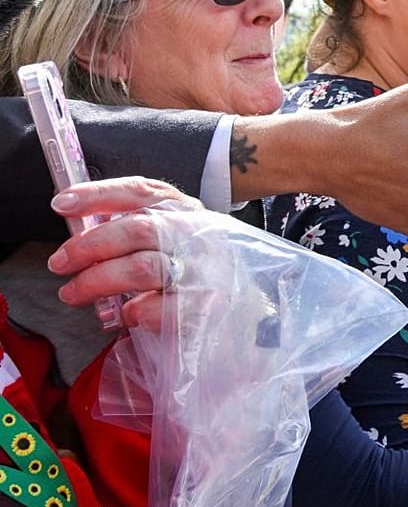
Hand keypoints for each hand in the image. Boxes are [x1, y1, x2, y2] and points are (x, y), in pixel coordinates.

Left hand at [48, 177, 203, 329]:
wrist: (247, 310)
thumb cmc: (197, 271)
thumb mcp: (176, 239)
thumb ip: (138, 231)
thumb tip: (81, 233)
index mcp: (186, 211)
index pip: (141, 192)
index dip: (99, 194)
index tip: (61, 204)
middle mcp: (198, 234)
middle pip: (138, 229)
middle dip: (89, 246)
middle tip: (60, 263)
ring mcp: (205, 269)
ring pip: (143, 268)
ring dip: (98, 281)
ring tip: (74, 293)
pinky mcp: (206, 305)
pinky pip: (159, 308)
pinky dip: (134, 312)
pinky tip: (127, 314)